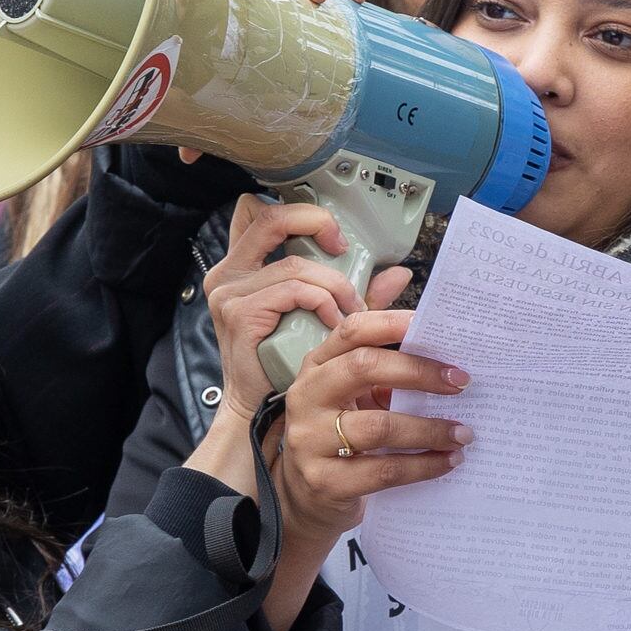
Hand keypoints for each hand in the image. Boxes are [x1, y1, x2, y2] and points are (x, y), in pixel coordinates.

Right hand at [181, 197, 413, 494]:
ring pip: (293, 264)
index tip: (336, 234)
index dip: (297, 212)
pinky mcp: (239, 316)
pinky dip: (320, 301)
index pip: (259, 213)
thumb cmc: (291, 367)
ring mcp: (230, 294)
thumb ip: (356, 296)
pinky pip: (289, 291)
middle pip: (269, 219)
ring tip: (354, 308)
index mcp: (246, 268)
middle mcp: (231, 274)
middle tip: (347, 247)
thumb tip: (400, 273)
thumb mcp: (324, 323)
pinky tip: (335, 321)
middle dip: (314, 223)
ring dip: (333, 283)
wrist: (263, 418)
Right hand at [264, 305, 466, 551]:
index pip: (352, 331)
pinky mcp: (325, 481)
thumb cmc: (341, 439)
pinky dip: (423, 466)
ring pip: (379, 426)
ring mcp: (310, 440)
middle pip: (363, 367)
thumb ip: (386, 376)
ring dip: (430, 429)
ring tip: (463, 433)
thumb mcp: (354, 399)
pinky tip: (448, 461)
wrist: (306, 499)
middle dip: (420, 372)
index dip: (395, 324)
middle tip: (461, 383)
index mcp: (318, 366)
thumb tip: (445, 359)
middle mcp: (307, 396)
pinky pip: (384, 470)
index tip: (439, 330)